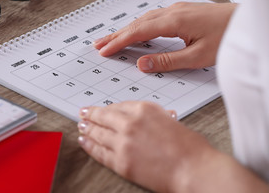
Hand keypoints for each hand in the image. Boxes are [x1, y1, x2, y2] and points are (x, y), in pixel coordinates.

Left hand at [77, 101, 268, 192]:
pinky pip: (100, 152)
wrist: (194, 169)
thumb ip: (149, 117)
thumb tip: (135, 119)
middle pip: (103, 117)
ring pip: (98, 133)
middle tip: (83, 113)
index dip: (105, 108)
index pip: (117, 106)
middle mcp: (129, 123)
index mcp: (143, 109)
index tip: (99, 109)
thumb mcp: (168, 119)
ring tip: (81, 126)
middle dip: (91, 115)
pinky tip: (84, 141)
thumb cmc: (189, 146)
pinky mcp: (121, 162)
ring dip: (87, 129)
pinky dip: (89, 146)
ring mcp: (123, 143)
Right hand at [94, 2, 236, 71]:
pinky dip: (139, 26)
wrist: (244, 22)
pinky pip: (153, 19)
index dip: (119, 42)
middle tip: (99, 44)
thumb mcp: (197, 57)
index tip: (105, 50)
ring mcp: (176, 11)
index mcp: (174, 22)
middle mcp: (172, 13)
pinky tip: (136, 31)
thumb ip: (167, 61)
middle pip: (136, 24)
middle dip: (116, 35)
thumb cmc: (227, 37)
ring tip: (111, 39)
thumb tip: (142, 64)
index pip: (138, 33)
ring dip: (126, 30)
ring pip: (143, 20)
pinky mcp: (181, 13)